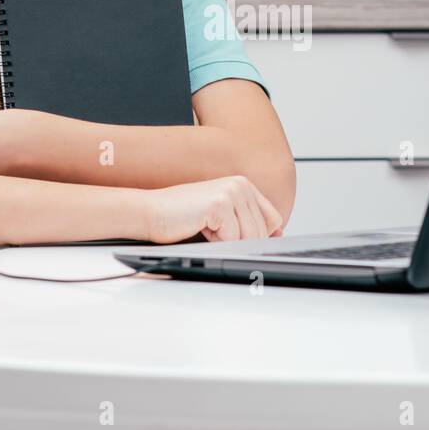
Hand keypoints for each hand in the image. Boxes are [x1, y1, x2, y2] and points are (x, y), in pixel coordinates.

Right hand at [141, 175, 284, 244]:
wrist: (151, 212)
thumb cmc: (182, 217)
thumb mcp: (222, 218)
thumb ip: (248, 222)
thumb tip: (277, 235)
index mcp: (243, 185)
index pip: (273, 219)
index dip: (262, 236)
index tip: (246, 244)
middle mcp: (241, 184)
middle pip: (262, 231)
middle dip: (241, 242)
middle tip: (216, 235)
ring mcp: (232, 192)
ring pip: (249, 236)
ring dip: (228, 242)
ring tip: (208, 229)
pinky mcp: (220, 203)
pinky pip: (233, 238)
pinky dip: (217, 242)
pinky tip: (202, 228)